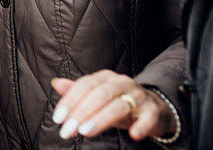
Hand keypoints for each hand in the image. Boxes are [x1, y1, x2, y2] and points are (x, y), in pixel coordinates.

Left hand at [51, 70, 176, 141]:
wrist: (155, 108)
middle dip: (81, 112)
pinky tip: (134, 135)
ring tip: (86, 131)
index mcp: (106, 78)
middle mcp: (122, 83)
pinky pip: (148, 118)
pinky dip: (142, 126)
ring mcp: (138, 97)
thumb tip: (56, 83)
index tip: (58, 118)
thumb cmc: (120, 103)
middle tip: (68, 129)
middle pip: (99, 94)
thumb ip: (78, 92)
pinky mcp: (153, 112)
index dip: (70, 100)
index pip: (85, 85)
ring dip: (101, 119)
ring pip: (119, 106)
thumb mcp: (98, 96)